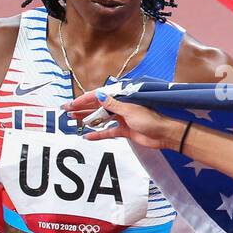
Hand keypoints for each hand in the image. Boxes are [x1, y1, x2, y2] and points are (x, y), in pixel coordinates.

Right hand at [63, 92, 185, 150]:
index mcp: (122, 98)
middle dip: (82, 108)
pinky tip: (88, 136)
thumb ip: (113, 105)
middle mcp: (121, 106)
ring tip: (73, 120)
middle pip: (97, 106)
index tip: (72, 103)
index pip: (99, 96)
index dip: (84, 100)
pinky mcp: (125, 130)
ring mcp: (122, 118)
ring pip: (101, 117)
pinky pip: (109, 131)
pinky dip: (99, 134)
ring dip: (88, 119)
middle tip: (67, 111)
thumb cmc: (151, 120)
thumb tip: (98, 95)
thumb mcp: (131, 111)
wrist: (165, 134)